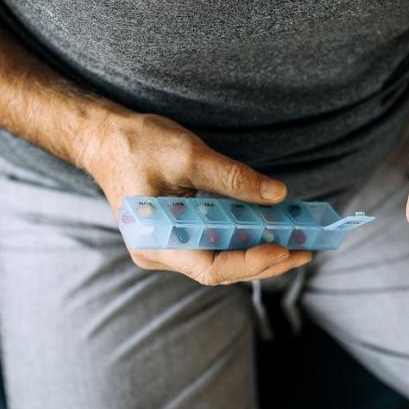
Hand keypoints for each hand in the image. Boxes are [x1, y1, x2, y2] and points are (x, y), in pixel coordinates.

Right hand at [77, 111, 312, 284]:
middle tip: (306, 249)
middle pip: (220, 269)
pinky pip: (212, 245)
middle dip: (265, 261)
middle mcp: (159, 253)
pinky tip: (269, 230)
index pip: (212, 267)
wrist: (102, 138)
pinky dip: (242, 239)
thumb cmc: (137, 144)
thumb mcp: (188, 155)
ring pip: (219, 259)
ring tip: (297, 242)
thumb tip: (278, 195)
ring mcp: (165, 247)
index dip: (251, 263)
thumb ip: (233, 178)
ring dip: (257, 251)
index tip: (285, 248)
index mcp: (156, 241)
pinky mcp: (173, 236)